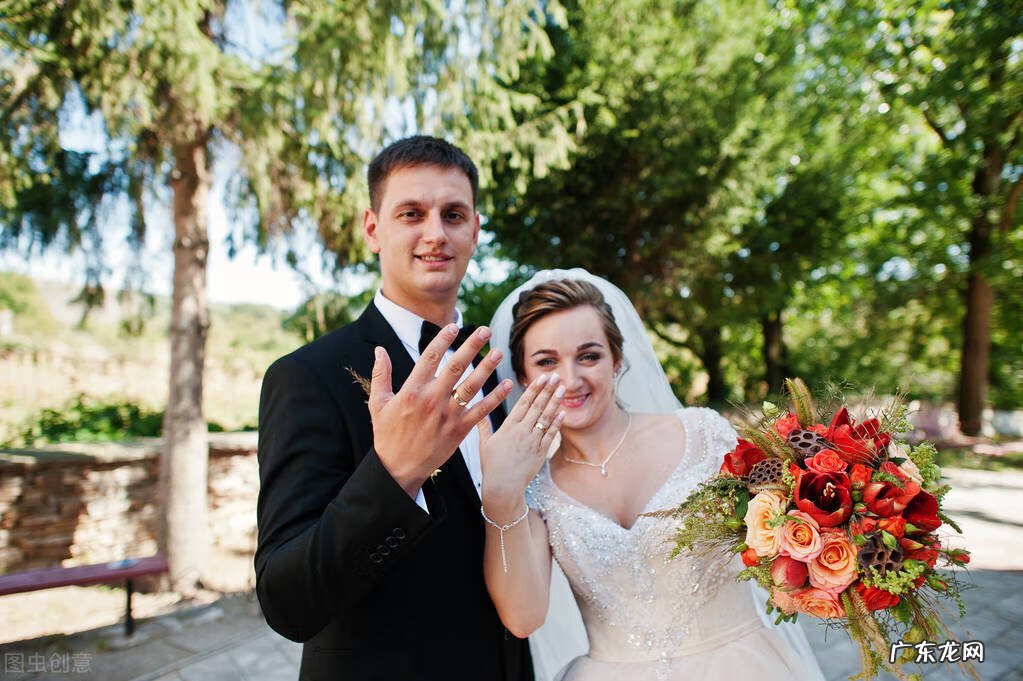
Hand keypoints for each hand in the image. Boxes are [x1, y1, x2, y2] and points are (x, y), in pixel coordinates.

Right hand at [368, 324, 511, 496]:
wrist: (398, 468)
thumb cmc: (387, 434)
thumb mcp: (378, 403)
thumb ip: (381, 374)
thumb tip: (379, 349)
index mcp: (411, 390)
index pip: (431, 357)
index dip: (444, 339)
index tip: (455, 326)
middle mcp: (431, 400)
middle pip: (456, 367)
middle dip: (472, 346)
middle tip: (485, 330)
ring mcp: (447, 416)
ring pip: (471, 387)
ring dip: (487, 368)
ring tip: (499, 353)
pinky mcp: (459, 431)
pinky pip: (481, 411)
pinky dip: (495, 398)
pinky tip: (507, 385)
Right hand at [479, 373, 564, 519]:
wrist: (503, 487)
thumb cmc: (492, 466)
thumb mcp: (485, 444)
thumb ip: (483, 426)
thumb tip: (478, 410)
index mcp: (508, 427)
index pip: (523, 403)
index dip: (534, 389)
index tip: (541, 378)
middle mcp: (522, 432)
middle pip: (537, 406)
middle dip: (547, 390)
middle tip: (555, 376)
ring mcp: (533, 442)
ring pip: (546, 418)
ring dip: (555, 401)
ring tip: (562, 388)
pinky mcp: (541, 452)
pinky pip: (551, 434)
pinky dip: (558, 423)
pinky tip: (562, 412)